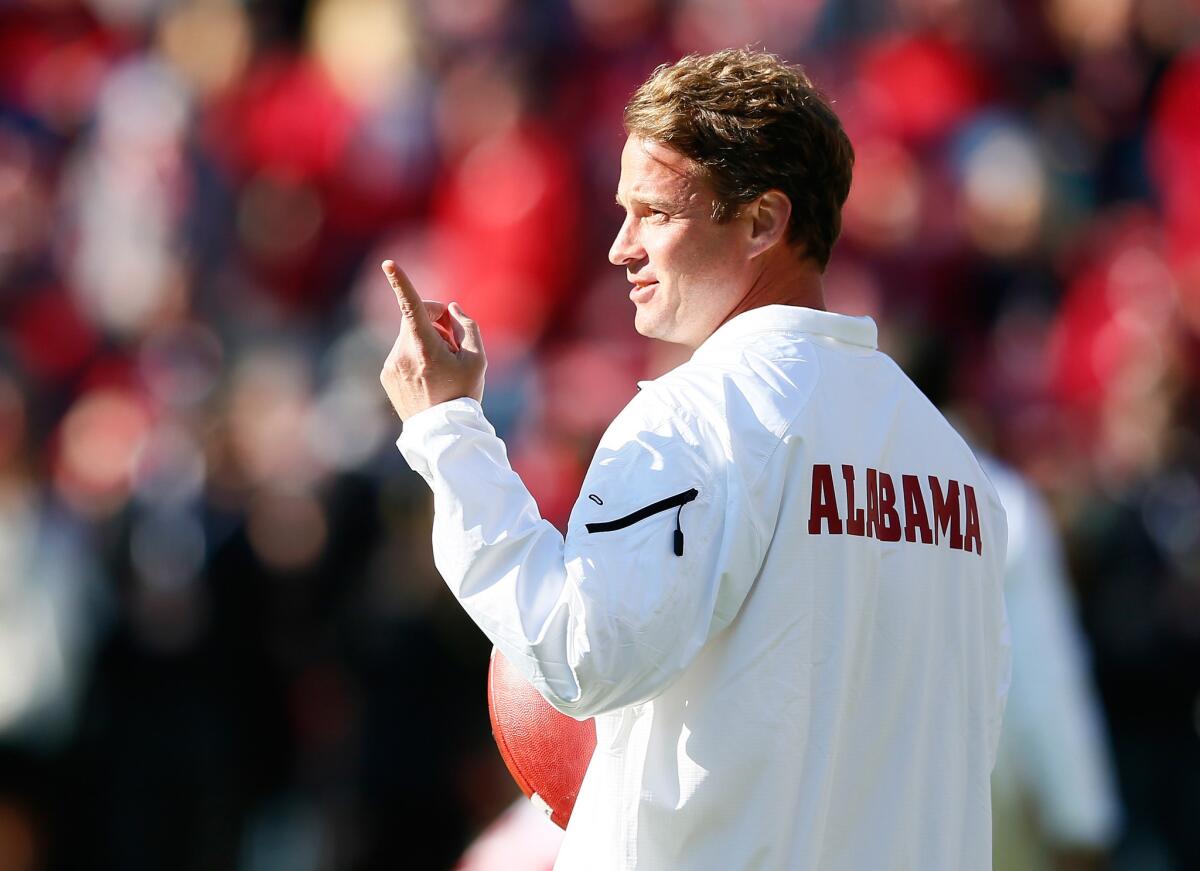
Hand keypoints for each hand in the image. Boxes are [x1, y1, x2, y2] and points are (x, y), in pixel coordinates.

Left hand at [379, 260, 485, 421]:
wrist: (442, 434)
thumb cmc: (463, 395)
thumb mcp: (478, 359)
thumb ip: (468, 326)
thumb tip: (452, 308)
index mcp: (423, 346)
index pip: (411, 305)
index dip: (401, 281)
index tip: (388, 263)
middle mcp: (402, 352)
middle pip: (418, 316)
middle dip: (437, 319)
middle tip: (455, 339)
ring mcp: (391, 364)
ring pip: (410, 335)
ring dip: (428, 339)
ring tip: (445, 364)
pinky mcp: (387, 374)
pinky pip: (403, 352)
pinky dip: (418, 355)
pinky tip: (431, 376)